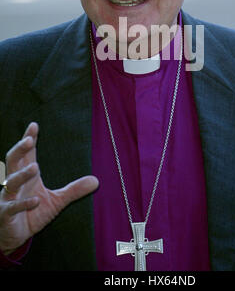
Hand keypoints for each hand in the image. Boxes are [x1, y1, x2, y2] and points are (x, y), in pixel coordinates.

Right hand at [0, 122, 98, 255]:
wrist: (15, 238)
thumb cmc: (33, 213)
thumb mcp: (57, 201)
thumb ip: (74, 190)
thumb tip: (96, 181)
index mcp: (27, 176)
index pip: (27, 154)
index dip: (29, 138)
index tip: (34, 125)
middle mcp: (15, 183)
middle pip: (13, 160)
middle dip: (19, 149)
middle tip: (29, 140)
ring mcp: (8, 198)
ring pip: (11, 181)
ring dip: (22, 174)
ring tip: (35, 167)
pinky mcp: (6, 214)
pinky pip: (12, 207)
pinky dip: (23, 203)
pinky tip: (36, 201)